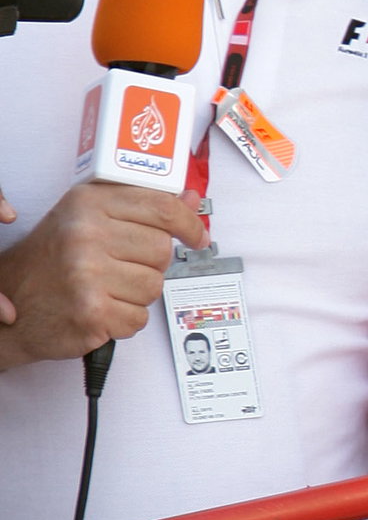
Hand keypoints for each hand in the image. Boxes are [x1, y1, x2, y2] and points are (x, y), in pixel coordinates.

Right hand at [0, 181, 208, 370]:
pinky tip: (101, 308)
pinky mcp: (91, 313)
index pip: (162, 208)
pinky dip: (124, 320)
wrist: (12, 299)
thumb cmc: (51, 259)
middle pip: (162, 251)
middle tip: (121, 267)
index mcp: (89, 204)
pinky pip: (138, 319)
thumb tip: (187, 199)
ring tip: (106, 288)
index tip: (197, 236)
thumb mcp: (89, 217)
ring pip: (154, 287)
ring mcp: (88, 276)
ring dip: (136, 295)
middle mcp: (86, 235)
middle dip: (149, 264)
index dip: (188, 224)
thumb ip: (139, 206)